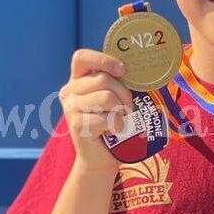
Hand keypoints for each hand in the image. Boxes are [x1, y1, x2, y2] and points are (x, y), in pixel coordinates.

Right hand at [58, 49, 133, 172]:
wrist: (103, 156)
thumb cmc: (113, 121)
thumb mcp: (115, 96)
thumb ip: (120, 81)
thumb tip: (144, 68)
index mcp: (78, 78)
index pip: (81, 57)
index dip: (103, 60)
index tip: (122, 70)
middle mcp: (70, 91)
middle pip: (103, 79)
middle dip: (124, 93)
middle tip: (128, 106)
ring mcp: (70, 108)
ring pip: (106, 97)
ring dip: (122, 109)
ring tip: (122, 117)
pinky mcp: (76, 125)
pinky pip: (106, 118)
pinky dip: (118, 124)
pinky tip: (116, 130)